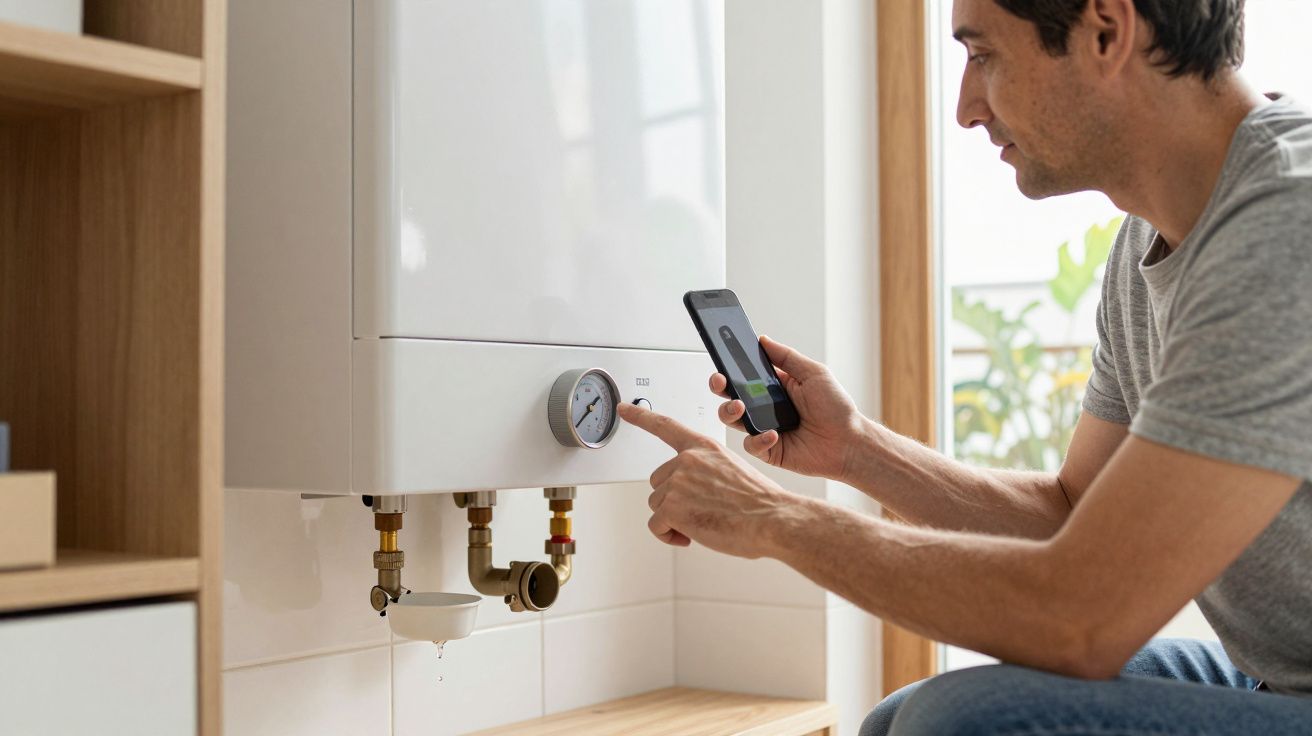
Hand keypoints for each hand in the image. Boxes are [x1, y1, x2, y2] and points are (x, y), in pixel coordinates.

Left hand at [617, 401, 806, 558]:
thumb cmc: (759, 501)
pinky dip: (668, 535)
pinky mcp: (672, 507)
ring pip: (657, 505)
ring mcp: (678, 482)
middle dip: (673, 499)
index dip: (640, 416)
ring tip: (703, 523)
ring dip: (674, 519)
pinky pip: (656, 526)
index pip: (665, 426)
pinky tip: (690, 536)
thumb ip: (706, 472)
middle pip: (659, 481)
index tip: (623, 409)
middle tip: (700, 511)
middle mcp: (687, 460)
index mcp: (703, 446)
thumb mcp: (732, 470)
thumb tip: (692, 492)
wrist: (772, 519)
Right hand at [712, 335, 864, 481]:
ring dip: (730, 411)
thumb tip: (763, 340)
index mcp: (774, 386)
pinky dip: (758, 439)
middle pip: (731, 395)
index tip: (722, 357)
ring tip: (740, 407)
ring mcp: (764, 429)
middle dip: (719, 386)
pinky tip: (774, 434)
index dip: (729, 366)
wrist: (849, 442)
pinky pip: (751, 444)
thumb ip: (786, 356)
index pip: (744, 374)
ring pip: (733, 420)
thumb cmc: (837, 408)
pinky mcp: (768, 450)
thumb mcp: (814, 373)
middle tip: (721, 381)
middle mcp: (765, 407)